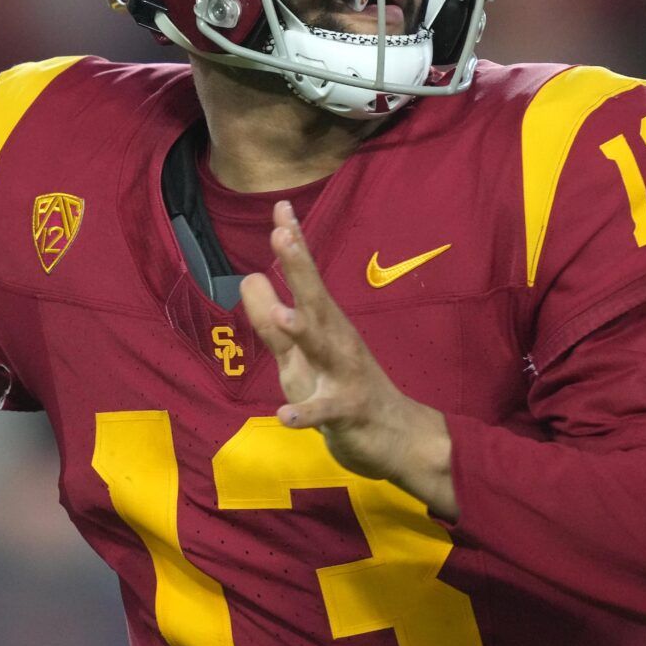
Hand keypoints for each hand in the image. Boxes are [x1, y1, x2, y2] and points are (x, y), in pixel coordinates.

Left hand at [239, 201, 458, 519]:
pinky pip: (324, 412)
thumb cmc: (342, 389)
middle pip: (316, 300)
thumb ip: (270, 321)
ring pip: (322, 349)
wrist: (397, 438)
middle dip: (299, 268)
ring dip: (304, 331)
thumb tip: (248, 278)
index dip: (294, 245)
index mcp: (325, 324)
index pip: (307, 278)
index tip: (280, 207)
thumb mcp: (297, 357)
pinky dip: (306, 414)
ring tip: (283, 314)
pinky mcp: (347, 413)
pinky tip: (284, 416)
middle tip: (282, 235)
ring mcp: (344, 376)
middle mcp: (337, 341)